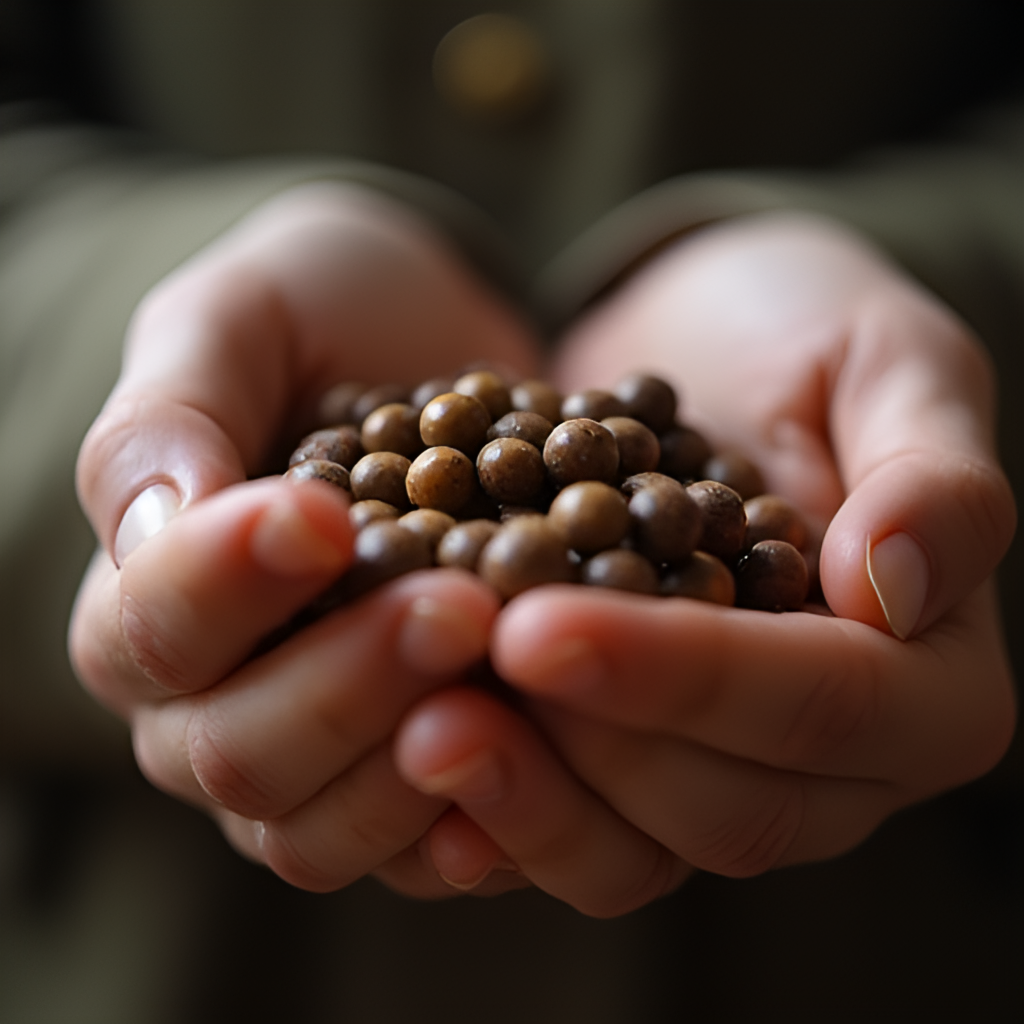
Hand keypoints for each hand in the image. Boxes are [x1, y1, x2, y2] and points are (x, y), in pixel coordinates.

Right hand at [71, 182, 540, 890]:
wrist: (445, 351)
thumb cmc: (325, 319)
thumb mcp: (240, 319)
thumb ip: (174, 413)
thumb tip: (152, 526)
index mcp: (151, 599)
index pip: (153, 630)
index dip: (224, 585)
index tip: (321, 515)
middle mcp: (217, 703)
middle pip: (240, 755)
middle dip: (347, 685)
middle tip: (458, 603)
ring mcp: (322, 759)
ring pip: (327, 832)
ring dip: (422, 762)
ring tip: (513, 661)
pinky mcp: (425, 777)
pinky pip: (438, 849)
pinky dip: (493, 816)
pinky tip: (556, 753)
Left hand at [394, 213, 1016, 913]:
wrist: (696, 345)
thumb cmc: (805, 337)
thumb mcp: (893, 364)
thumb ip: (933, 476)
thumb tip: (891, 587)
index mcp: (931, 682)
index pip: (822, 706)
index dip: (687, 679)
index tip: (542, 626)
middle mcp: (836, 761)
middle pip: (726, 808)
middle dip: (587, 752)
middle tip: (447, 690)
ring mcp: (724, 775)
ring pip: (638, 850)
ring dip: (525, 802)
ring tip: (413, 730)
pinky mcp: (631, 763)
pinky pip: (569, 826)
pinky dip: (492, 807)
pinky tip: (409, 756)